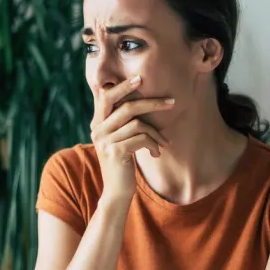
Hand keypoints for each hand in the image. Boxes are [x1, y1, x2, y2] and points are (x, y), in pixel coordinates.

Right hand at [89, 75, 174, 199]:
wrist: (116, 191)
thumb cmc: (123, 163)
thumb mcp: (119, 139)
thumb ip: (122, 122)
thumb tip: (140, 101)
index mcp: (97, 123)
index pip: (106, 96)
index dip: (123, 86)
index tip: (140, 78)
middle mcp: (98, 129)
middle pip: (127, 107)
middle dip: (152, 102)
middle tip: (171, 102)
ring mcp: (105, 141)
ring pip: (138, 124)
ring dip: (157, 133)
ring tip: (164, 143)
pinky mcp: (115, 152)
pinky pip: (141, 138)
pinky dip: (153, 144)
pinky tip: (156, 153)